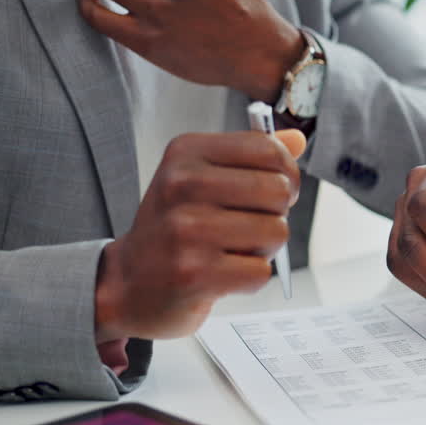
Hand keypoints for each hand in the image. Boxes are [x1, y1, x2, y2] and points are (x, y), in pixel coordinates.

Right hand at [94, 130, 306, 341]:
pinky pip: (260, 271)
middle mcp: (182, 185)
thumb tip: (297, 139)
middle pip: (278, 191)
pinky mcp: (194, 273)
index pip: (268, 149)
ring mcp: (186, 230)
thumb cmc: (174, 229)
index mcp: (186, 153)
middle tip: (247, 227)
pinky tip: (221, 274)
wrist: (128, 284)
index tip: (273, 191)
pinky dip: (250, 278)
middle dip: (276, 215)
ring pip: (276, 231)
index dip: (287, 174)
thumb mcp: (202, 180)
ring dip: (264, 249)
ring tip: (230, 251)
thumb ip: (252, 158)